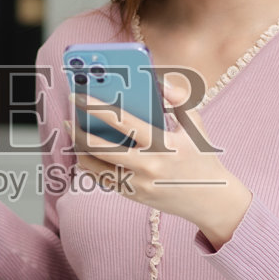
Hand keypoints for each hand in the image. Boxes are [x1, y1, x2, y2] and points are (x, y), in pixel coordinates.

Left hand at [67, 72, 251, 248]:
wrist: (209, 200)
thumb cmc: (201, 156)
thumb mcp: (195, 124)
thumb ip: (178, 99)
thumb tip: (158, 79)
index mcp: (162, 144)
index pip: (122, 122)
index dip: (96, 107)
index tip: (79, 95)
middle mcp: (147, 166)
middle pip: (99, 148)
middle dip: (78, 130)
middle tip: (69, 117)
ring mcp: (138, 184)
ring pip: (95, 167)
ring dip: (79, 148)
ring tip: (74, 133)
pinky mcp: (133, 195)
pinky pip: (102, 179)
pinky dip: (90, 164)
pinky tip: (85, 151)